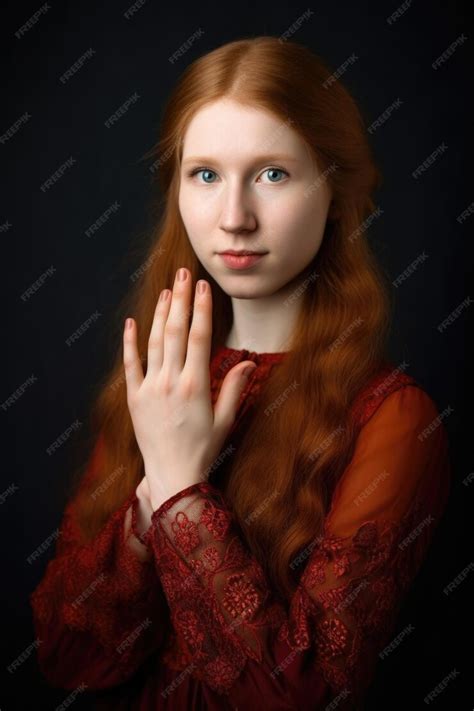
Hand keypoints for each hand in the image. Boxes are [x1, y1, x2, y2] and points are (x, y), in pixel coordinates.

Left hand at [123, 266, 256, 510]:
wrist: (172, 475)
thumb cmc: (202, 449)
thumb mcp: (225, 420)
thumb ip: (235, 388)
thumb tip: (249, 360)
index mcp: (196, 385)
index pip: (199, 337)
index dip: (201, 308)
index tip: (203, 286)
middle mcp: (171, 382)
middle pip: (176, 331)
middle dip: (180, 299)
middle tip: (184, 274)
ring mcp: (150, 388)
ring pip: (154, 342)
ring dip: (160, 314)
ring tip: (166, 290)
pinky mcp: (134, 398)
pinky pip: (130, 364)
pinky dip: (130, 342)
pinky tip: (132, 322)